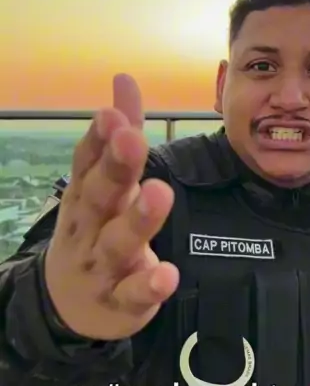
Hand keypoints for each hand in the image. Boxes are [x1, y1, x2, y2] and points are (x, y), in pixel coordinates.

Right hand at [44, 74, 178, 339]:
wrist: (67, 307)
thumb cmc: (93, 230)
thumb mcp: (100, 184)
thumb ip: (117, 134)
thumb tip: (124, 78)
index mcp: (84, 196)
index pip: (86, 164)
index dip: (98, 140)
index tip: (111, 116)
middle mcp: (88, 227)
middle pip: (100, 197)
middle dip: (115, 168)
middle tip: (133, 140)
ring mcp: (101, 266)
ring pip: (118, 243)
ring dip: (138, 219)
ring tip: (160, 193)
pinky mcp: (120, 302)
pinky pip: (133, 294)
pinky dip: (148, 286)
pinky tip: (167, 274)